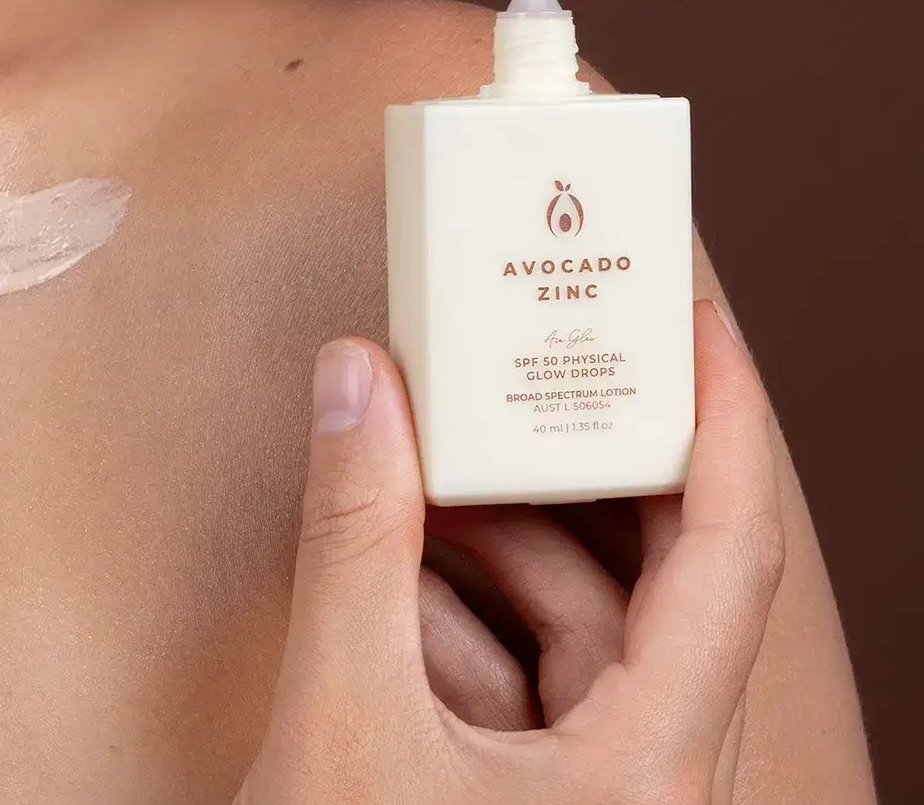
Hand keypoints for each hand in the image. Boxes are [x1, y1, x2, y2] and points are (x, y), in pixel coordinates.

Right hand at [237, 302, 784, 803]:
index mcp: (653, 765)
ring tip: (423, 472)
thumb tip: (356, 380)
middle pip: (657, 581)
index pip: (731, 550)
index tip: (693, 319)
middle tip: (530, 372)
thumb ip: (351, 541)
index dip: (728, 418)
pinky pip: (532, 690)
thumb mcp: (344, 725)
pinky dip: (465, 622)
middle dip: (577, 471)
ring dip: (499, 548)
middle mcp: (655, 784)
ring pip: (585, 637)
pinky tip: (393, 581)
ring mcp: (601, 804)